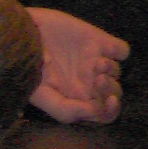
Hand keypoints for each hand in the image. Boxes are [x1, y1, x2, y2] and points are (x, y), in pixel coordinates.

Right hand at [25, 7, 128, 124]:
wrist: (25, 35)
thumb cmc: (30, 68)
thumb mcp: (40, 94)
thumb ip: (64, 109)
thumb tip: (90, 112)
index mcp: (77, 99)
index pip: (104, 113)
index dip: (111, 111)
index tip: (109, 102)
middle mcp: (89, 82)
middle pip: (114, 92)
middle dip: (109, 89)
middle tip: (97, 81)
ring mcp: (95, 61)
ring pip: (117, 72)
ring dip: (110, 69)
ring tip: (94, 63)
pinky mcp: (98, 41)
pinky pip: (122, 50)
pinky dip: (119, 50)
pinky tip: (106, 48)